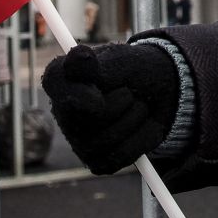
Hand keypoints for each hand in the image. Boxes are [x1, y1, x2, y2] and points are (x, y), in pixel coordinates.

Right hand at [42, 42, 179, 175]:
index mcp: (64, 78)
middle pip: (86, 119)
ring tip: (140, 105)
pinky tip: (144, 125)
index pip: (54, 83)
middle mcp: (64, 111)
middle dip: (121, 104)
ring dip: (135, 118)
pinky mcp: (98, 161)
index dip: (76, 94)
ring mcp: (79, 140)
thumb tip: (78, 55)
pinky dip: (142, 139)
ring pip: (107, 140)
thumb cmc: (136, 70)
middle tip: (131, 92)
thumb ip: (100, 64)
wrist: (162, 91)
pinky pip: (120, 156)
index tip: (99, 97)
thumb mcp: (123, 60)